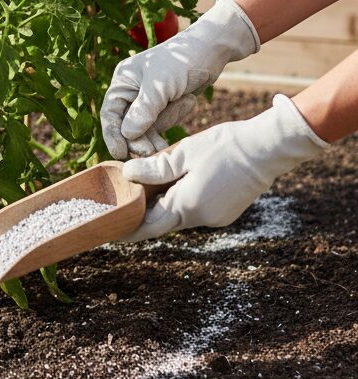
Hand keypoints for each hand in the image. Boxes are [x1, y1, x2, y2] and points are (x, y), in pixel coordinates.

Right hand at [101, 0, 259, 159]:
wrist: (212, 50)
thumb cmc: (182, 60)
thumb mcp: (161, 85)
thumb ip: (143, 110)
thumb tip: (127, 135)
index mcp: (123, 81)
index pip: (110, 113)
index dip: (113, 134)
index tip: (120, 154)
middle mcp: (132, 91)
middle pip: (127, 124)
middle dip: (138, 139)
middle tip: (150, 152)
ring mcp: (149, 99)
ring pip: (145, 127)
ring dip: (156, 134)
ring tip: (168, 139)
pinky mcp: (165, 105)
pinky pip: (162, 123)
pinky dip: (173, 119)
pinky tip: (188, 101)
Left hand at [120, 94, 327, 241]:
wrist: (268, 149)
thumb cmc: (225, 147)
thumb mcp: (184, 153)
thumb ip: (155, 168)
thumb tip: (127, 174)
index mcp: (188, 206)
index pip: (150, 226)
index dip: (129, 230)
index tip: (111, 232)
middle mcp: (202, 219)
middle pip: (163, 222)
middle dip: (143, 215)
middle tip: (121, 204)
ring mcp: (216, 217)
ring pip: (179, 216)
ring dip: (162, 206)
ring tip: (142, 190)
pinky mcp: (225, 212)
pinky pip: (194, 211)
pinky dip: (179, 202)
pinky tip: (171, 186)